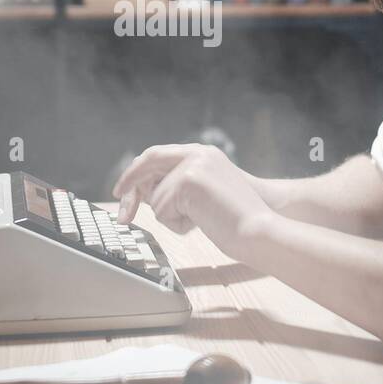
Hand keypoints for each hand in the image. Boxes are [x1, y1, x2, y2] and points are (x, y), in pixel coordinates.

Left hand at [112, 144, 274, 260]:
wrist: (260, 230)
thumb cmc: (236, 221)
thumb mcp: (204, 196)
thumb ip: (178, 187)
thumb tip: (142, 193)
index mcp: (202, 154)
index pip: (158, 154)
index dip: (137, 171)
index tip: (123, 189)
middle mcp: (196, 153)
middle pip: (147, 164)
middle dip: (130, 189)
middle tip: (122, 215)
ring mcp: (192, 165)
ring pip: (156, 197)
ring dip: (171, 217)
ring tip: (202, 220)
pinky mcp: (187, 182)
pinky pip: (163, 210)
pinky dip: (177, 224)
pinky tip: (202, 223)